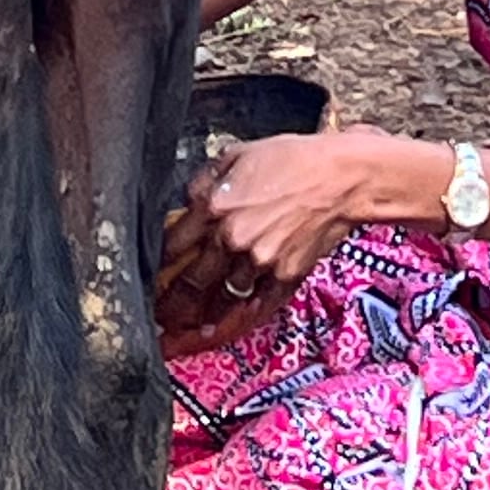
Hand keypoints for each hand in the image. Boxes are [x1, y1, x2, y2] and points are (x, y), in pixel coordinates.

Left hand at [155, 172, 282, 353]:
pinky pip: (258, 307)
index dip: (156, 267)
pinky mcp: (286, 276)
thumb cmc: (294, 160)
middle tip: (157, 321)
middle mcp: (234, 239)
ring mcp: (261, 262)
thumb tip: (189, 199)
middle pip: (191, 284)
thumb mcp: (237, 154)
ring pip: (222, 300)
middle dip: (171, 307)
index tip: (147, 279)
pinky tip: (226, 329)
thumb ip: (206, 180)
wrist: (342, 177)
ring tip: (184, 335)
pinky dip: (240, 320)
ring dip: (201, 320)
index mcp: (216, 207)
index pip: (172, 246)